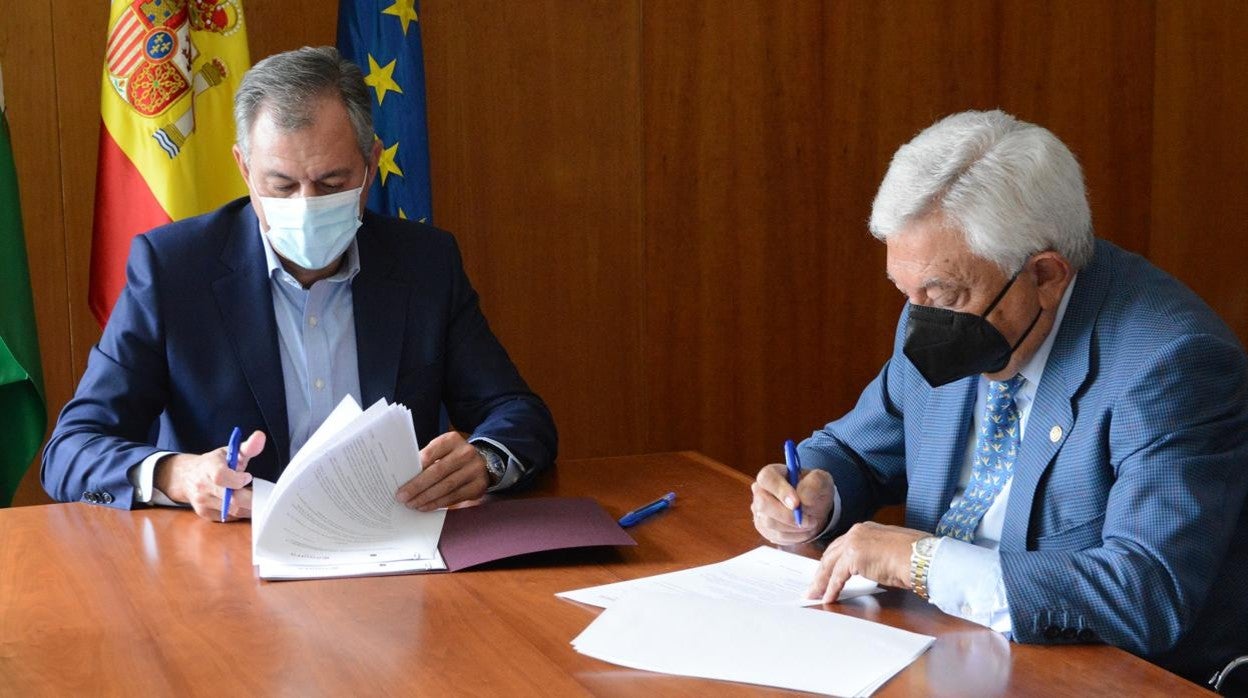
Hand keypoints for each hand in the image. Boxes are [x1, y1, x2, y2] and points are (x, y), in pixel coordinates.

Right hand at [154, 431, 265, 521]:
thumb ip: (248, 446)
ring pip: (233, 511)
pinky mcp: (205, 514)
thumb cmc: (213, 463)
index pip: (221, 477)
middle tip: (262, 493)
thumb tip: (260, 436)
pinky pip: (229, 518)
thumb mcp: (230, 451)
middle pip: (231, 499)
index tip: (248, 476)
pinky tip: (243, 504)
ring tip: (253, 496)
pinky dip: (240, 512)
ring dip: (248, 506)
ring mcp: (202, 502)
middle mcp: (202, 486)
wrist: (187, 476)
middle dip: (251, 498)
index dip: (237, 479)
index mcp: (208, 467)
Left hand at [395, 432, 488, 510]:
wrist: (481, 463)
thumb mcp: (441, 450)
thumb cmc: (453, 457)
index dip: (415, 468)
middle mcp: (466, 453)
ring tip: (412, 504)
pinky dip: (438, 503)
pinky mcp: (478, 486)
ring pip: (446, 487)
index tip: (401, 480)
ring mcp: (474, 469)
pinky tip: (426, 506)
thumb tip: (405, 476)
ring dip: (426, 498)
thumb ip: (427, 459)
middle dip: (417, 486)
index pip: (430, 454)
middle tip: (402, 497)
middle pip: (438, 471)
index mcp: (452, 440)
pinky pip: (454, 497)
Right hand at [750, 463, 833, 543]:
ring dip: (794, 527)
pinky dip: (794, 536)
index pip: (767, 478)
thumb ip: (814, 483)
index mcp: (772, 473)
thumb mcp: (822, 480)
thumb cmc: (815, 489)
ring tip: (811, 523)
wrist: (814, 507)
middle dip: (788, 515)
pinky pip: (776, 536)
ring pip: (769, 523)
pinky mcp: (763, 527)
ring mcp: (759, 510)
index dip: (780, 490)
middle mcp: (760, 491)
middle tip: (809, 520)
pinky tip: (805, 530)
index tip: (797, 504)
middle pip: (763, 503)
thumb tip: (802, 498)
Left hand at [807, 522, 926, 602]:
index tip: (825, 571)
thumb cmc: (914, 556)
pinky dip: (831, 589)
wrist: (922, 557)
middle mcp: (856, 532)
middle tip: (814, 585)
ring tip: (814, 594)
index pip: (841, 545)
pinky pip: (837, 577)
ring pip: (829, 565)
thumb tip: (870, 567)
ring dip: (821, 582)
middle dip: (821, 571)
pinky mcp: (853, 558)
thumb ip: (874, 555)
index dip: (832, 561)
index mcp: (865, 528)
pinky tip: (827, 598)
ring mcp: (853, 543)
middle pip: (831, 554)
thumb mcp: (889, 550)